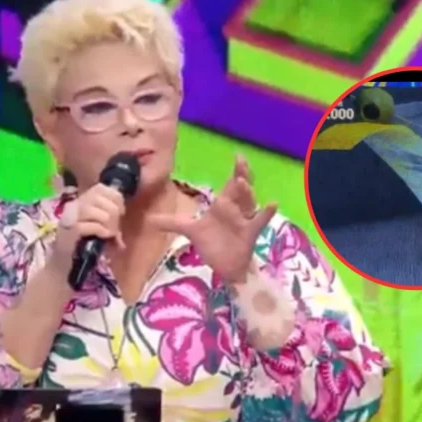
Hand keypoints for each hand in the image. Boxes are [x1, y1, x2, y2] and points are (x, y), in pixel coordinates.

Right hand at [50, 183, 125, 272]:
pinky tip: (104, 237)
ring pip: (93, 209)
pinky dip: (102, 230)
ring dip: (108, 221)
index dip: (115, 198)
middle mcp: (74, 206)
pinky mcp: (70, 231)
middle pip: (99, 197)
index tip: (121, 212)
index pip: (100, 188)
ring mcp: (70, 218)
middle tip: (115, 228)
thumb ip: (112, 224)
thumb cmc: (82, 248)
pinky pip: (91, 224)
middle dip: (113, 212)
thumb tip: (124, 227)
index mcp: (81, 202)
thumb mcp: (100, 231)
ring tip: (110, 233)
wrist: (63, 266)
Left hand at [149, 155, 276, 282]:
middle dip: (242, 176)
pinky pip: (259, 221)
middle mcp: (236, 209)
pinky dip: (266, 213)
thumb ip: (171, 222)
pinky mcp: (250, 233)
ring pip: (249, 203)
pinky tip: (272, 204)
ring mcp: (244, 220)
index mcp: (223, 204)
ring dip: (247, 193)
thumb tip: (148, 219)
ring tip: (243, 184)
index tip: (238, 155)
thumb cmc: (213, 243)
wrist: (227, 266)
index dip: (236, 170)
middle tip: (241, 163)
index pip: (231, 184)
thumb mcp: (190, 230)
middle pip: (241, 189)